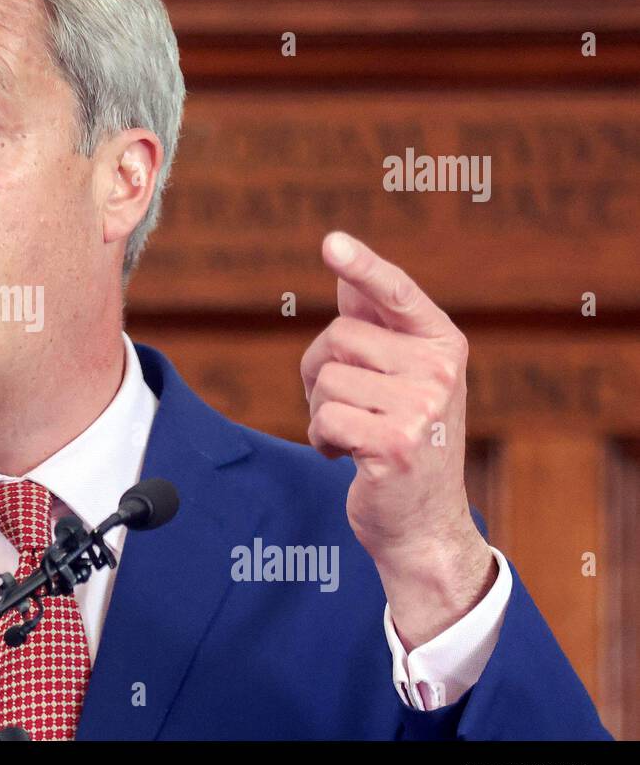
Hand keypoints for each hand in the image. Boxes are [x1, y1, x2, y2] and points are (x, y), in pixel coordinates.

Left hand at [301, 231, 495, 647]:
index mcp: (443, 343)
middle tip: (347, 406)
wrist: (423, 522)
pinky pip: (324, 418)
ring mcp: (422, 407)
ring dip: (321, 411)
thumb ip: (375, 325)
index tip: (331, 242)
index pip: (395, 292)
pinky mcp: (394, 444)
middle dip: (321, 372)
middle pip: (338, 337)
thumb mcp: (400, 378)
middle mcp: (441, 369)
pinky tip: (348, 457)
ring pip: (326, 380)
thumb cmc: (404, 440)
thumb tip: (344, 269)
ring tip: (354, 435)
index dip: (362, 266)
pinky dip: (322, 438)